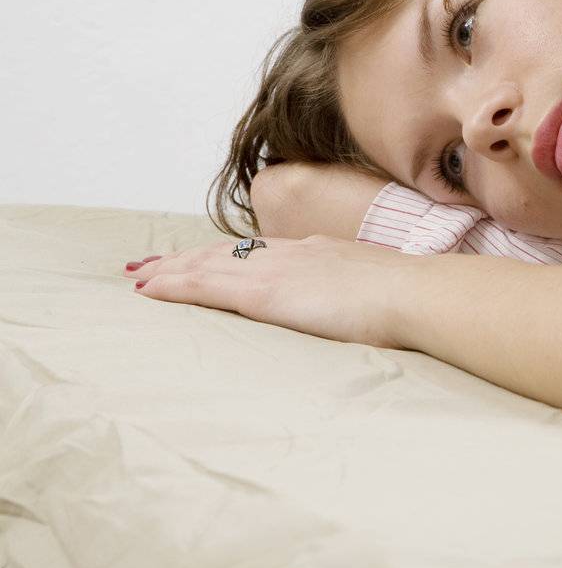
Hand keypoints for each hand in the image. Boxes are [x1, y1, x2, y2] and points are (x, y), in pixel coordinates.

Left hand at [122, 235, 420, 349]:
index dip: (228, 256)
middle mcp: (293, 253)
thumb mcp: (383, 293)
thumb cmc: (413, 302)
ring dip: (169, 271)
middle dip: (186, 258)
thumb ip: (364, 298)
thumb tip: (369, 314)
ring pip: (207, 265)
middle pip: (226, 252)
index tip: (205, 260)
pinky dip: (173, 286)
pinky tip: (149, 290)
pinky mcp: (265, 293)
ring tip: (139, 278)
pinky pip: (206, 285)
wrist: (417, 294)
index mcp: (322, 254)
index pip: (262, 253)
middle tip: (151, 265)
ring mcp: (278, 270)